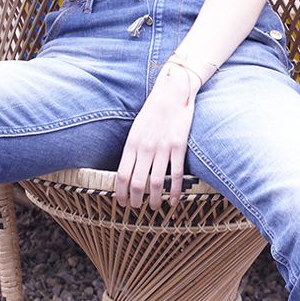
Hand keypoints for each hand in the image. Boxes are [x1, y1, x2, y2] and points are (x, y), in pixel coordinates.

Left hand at [115, 62, 198, 209]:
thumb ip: (133, 149)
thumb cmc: (153, 112)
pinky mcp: (179, 147)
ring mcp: (162, 148)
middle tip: (136, 208)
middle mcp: (145, 148)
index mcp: (132, 143)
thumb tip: (128, 170)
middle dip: (135, 200)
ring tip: (153, 208)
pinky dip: (175, 191)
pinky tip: (174, 201)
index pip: (122, 175)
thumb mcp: (136, 129)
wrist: (172, 93)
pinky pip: (176, 174)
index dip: (120, 192)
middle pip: (137, 182)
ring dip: (154, 199)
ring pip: (156, 182)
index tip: (121, 202)